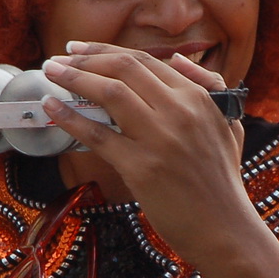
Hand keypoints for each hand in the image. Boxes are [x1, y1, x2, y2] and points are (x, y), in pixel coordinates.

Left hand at [40, 42, 258, 267]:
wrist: (224, 228)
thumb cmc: (223, 179)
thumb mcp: (228, 122)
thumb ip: (209, 86)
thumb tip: (179, 59)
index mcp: (196, 97)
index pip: (145, 61)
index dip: (106, 50)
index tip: (80, 50)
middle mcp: (178, 111)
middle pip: (123, 69)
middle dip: (84, 59)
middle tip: (57, 59)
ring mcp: (158, 139)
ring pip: (109, 93)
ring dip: (73, 78)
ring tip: (50, 74)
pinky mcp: (141, 168)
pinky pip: (98, 135)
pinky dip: (70, 118)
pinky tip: (52, 107)